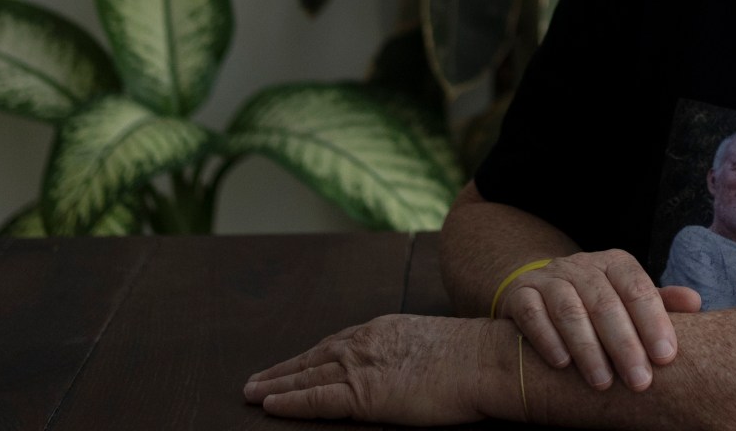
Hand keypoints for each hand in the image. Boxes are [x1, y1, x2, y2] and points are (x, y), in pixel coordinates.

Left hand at [243, 314, 502, 423]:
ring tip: (250, 393)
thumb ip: (411, 354)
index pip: (336, 344)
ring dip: (275, 385)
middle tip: (254, 381)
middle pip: (313, 357)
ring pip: (306, 377)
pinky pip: (315, 400)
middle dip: (282, 369)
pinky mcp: (362, 395)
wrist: (485, 362)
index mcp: (383, 329)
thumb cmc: (474, 358)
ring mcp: (361, 367)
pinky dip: (289, 402)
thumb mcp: (434, 344)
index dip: (309, 357)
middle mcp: (365, 342)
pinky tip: (269, 405)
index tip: (292, 365)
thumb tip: (411, 368)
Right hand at [495, 248, 702, 391]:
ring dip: (587, 348)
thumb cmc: (597, 302)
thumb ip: (659, 302)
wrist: (541, 290)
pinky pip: (532, 314)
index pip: (637, 288)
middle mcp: (582, 266)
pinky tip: (562, 365)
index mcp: (614, 263)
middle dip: (624, 344)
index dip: (653, 322)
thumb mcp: (628, 298)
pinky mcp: (520, 295)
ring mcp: (549, 279)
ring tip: (602, 383)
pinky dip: (547, 338)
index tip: (666, 357)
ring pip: (569, 309)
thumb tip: (695, 303)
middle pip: (605, 302)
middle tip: (640, 381)